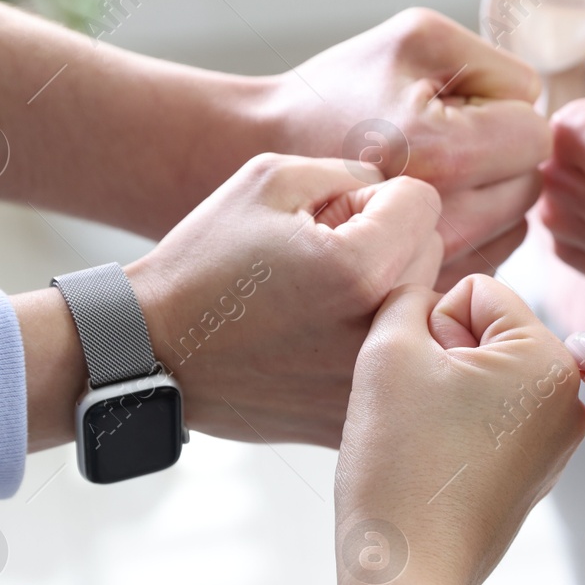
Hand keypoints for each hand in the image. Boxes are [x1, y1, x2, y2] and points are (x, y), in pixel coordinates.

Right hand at [122, 154, 442, 447]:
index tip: (331, 218)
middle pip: (431, 251)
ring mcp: (372, 381)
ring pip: (421, 305)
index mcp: (360, 268)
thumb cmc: (204, 265)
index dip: (376, 197)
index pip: (424, 203)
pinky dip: (375, 341)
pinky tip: (322, 338)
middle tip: (323, 256)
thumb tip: (394, 193)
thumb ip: (350, 172)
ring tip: (322, 297)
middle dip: (387, 239)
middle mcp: (379, 331)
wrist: (153, 354)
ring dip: (387, 288)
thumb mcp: (269, 181)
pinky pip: (402, 356)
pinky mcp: (360, 412)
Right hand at [262, 9, 551, 285]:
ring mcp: (428, 268)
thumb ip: (498, 65)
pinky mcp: (418, 294)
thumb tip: (538, 110)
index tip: (449, 107)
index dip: (502, 111)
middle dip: (499, 157)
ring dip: (487, 195)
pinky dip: (469, 231)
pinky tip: (424, 207)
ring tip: (427, 171)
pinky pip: (485, 257)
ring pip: (514, 225)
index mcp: (441, 154)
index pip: (535, 136)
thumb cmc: (336, 88)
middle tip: (438, 139)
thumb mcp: (417, 39)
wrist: (254, 153)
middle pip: (529, 186)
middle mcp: (440, 224)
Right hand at [335, 275, 584, 584]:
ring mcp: (558, 439)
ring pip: (482, 375)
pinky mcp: (536, 471)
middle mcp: (571, 396)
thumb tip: (429, 301)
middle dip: (440, 358)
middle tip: (417, 414)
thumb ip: (409, 296)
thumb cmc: (398, 464)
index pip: (474, 292)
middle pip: (484, 332)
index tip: (418, 382)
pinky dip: (455, 427)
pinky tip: (435, 462)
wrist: (405, 571)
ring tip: (424, 438)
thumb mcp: (389, 349)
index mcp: (550, 357)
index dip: (428, 327)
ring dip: (444, 391)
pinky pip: (488, 418)